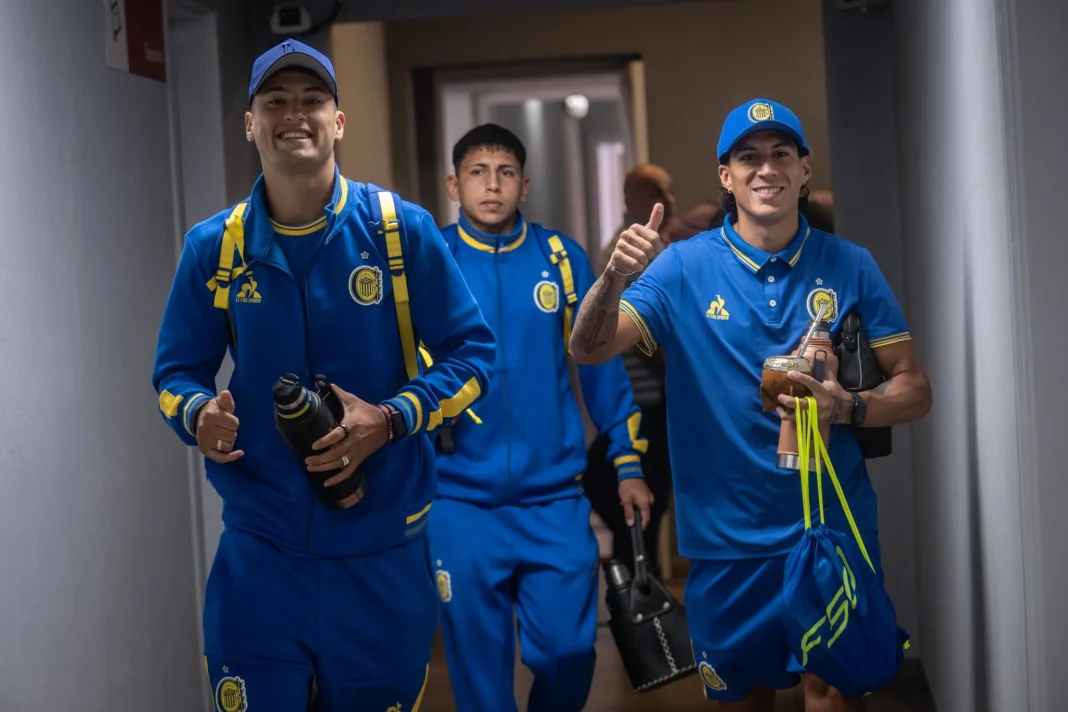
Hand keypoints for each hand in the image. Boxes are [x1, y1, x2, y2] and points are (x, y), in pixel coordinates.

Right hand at [196, 390, 243, 462]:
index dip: (234, 422)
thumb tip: (226, 393)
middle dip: (232, 432)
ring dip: (229, 441)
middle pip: (232, 436)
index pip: (234, 424)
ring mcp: (205, 441)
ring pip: (228, 446)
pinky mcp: (205, 450)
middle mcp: (206, 429)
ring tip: (223, 435)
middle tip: (225, 428)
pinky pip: (220, 458)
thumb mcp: (221, 403)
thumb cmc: (215, 411)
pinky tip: (240, 453)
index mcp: (211, 415)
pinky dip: (231, 457)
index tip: (228, 420)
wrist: (199, 419)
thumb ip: (226, 399)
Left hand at [305, 384, 389, 509]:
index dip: (325, 442)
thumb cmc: (367, 412)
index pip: (337, 436)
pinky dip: (338, 478)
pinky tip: (327, 483)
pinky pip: (348, 471)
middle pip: (335, 454)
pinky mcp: (360, 459)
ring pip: (340, 464)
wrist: (386, 424)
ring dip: (324, 468)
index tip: (313, 446)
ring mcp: (356, 452)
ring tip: (311, 468)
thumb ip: (339, 394)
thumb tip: (327, 383)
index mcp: (351, 426)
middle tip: (307, 460)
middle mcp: (353, 441)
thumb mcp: (354, 401)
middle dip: (320, 459)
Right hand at [608, 203, 664, 278]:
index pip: (654, 238)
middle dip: (650, 256)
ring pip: (642, 256)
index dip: (657, 247)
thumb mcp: (648, 233)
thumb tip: (660, 204)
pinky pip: (634, 263)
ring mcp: (620, 244)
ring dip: (645, 262)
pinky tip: (637, 266)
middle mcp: (626, 234)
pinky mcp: (617, 256)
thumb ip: (655, 220)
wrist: (623, 263)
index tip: (655, 250)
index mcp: (635, 227)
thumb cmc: (639, 247)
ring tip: (641, 261)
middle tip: (646, 257)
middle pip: (648, 248)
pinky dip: (639, 267)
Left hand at [619, 478, 654, 528]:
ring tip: (625, 503)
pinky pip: (642, 502)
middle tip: (626, 511)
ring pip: (642, 508)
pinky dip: (636, 503)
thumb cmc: (627, 486)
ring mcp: (649, 496)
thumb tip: (631, 524)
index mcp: (646, 503)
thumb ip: (629, 513)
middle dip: (635, 515)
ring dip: (634, 508)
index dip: (642, 526)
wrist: (629, 471)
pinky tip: (628, 499)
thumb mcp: (626, 500)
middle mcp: (650, 501)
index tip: (636, 531)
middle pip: (644, 514)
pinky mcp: (646, 493)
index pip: (646, 519)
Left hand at [776, 370, 852, 424]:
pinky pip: (798, 421)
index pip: (811, 383)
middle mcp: (817, 403)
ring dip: (785, 413)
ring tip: (778, 407)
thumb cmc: (836, 393)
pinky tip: (782, 412)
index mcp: (823, 391)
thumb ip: (822, 373)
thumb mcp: (832, 381)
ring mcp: (814, 413)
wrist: (844, 409)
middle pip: (801, 404)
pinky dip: (788, 417)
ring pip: (797, 416)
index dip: (800, 378)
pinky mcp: (812, 420)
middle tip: (780, 396)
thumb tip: (810, 365)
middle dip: (789, 400)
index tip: (789, 373)